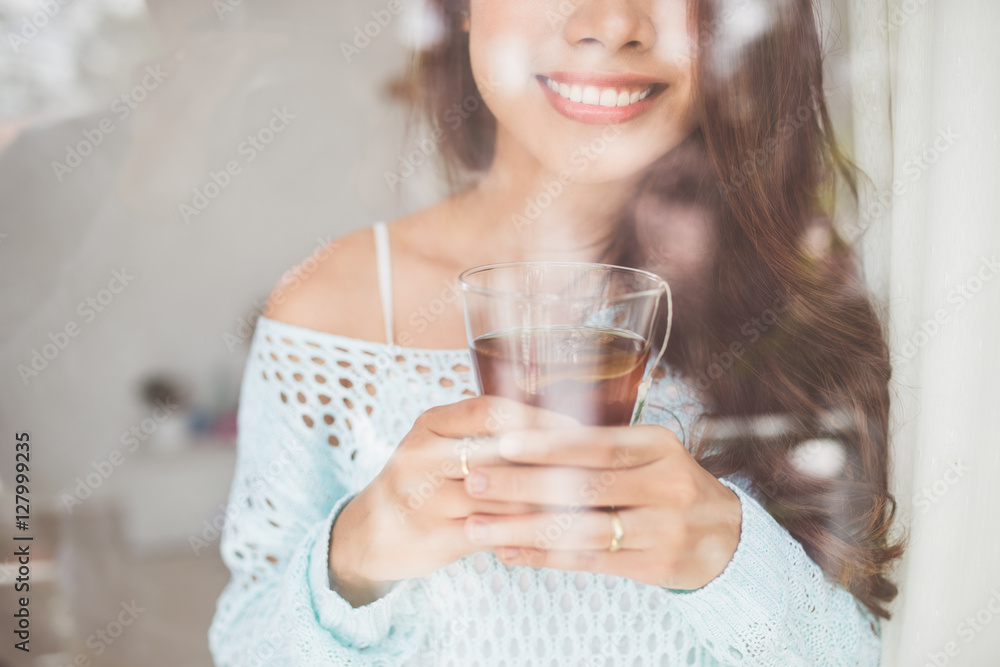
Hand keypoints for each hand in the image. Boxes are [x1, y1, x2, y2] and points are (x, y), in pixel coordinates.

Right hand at [328, 396, 576, 605]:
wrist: (369, 534)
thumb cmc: (422, 482)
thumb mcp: (440, 444)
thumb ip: (484, 433)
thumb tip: (558, 425)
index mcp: (430, 424)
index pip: (491, 411)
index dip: (539, 419)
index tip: (578, 428)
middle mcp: (423, 456)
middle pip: (502, 453)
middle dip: (554, 462)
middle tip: (595, 467)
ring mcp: (426, 498)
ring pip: (505, 497)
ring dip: (550, 501)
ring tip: (588, 499)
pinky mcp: (435, 536)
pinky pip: (495, 533)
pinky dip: (530, 532)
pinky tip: (558, 532)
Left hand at [460, 424, 742, 589]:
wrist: (727, 537)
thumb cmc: (667, 484)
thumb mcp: (649, 452)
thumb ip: (600, 445)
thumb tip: (524, 432)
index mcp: (659, 446)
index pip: (598, 443)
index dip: (549, 444)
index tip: (502, 441)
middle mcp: (665, 485)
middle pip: (585, 487)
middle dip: (523, 485)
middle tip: (474, 482)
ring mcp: (663, 529)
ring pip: (582, 530)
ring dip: (523, 529)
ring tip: (478, 526)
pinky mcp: (655, 566)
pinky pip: (589, 562)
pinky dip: (544, 557)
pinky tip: (509, 551)